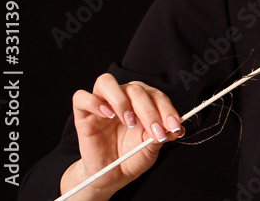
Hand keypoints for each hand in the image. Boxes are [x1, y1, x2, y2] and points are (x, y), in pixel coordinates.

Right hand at [59, 73, 183, 198]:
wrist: (110, 175)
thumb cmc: (132, 157)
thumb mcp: (151, 148)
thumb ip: (161, 135)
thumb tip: (177, 129)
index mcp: (142, 101)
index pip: (156, 96)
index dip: (167, 110)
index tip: (174, 127)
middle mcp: (123, 97)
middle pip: (135, 89)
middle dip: (150, 111)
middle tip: (155, 131)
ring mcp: (102, 103)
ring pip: (107, 82)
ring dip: (121, 100)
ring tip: (129, 121)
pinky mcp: (83, 114)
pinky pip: (82, 97)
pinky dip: (95, 103)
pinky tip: (108, 116)